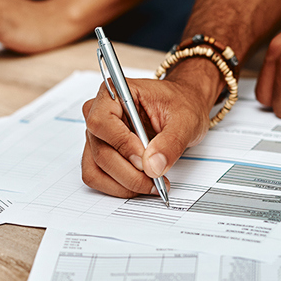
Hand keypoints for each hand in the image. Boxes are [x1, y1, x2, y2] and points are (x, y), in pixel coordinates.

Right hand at [80, 69, 215, 198]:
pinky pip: (97, 177)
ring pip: (96, 169)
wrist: (182, 108)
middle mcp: (97, 113)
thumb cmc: (180, 105)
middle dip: (128, 173)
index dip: (122, 144)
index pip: (102, 122)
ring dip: (123, 184)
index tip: (145, 159)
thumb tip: (153, 166)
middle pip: (100, 151)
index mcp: (113, 93)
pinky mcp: (99, 153)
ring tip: (151, 184)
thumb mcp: (185, 120)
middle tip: (156, 179)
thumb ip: (170, 142)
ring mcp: (96, 136)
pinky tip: (141, 184)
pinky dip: (118, 187)